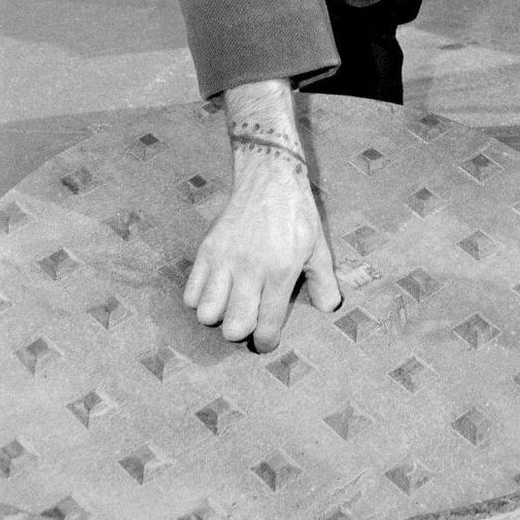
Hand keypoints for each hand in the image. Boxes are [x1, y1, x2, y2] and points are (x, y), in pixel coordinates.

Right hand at [183, 148, 340, 352]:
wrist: (270, 177)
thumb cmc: (296, 214)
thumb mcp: (318, 246)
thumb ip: (324, 281)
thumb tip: (329, 310)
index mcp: (281, 270)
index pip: (266, 325)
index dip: (266, 343)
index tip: (267, 342)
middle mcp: (250, 268)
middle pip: (233, 327)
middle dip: (242, 331)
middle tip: (249, 318)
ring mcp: (225, 259)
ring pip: (207, 314)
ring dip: (218, 316)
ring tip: (230, 303)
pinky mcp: (207, 249)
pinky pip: (190, 293)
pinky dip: (199, 299)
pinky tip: (215, 289)